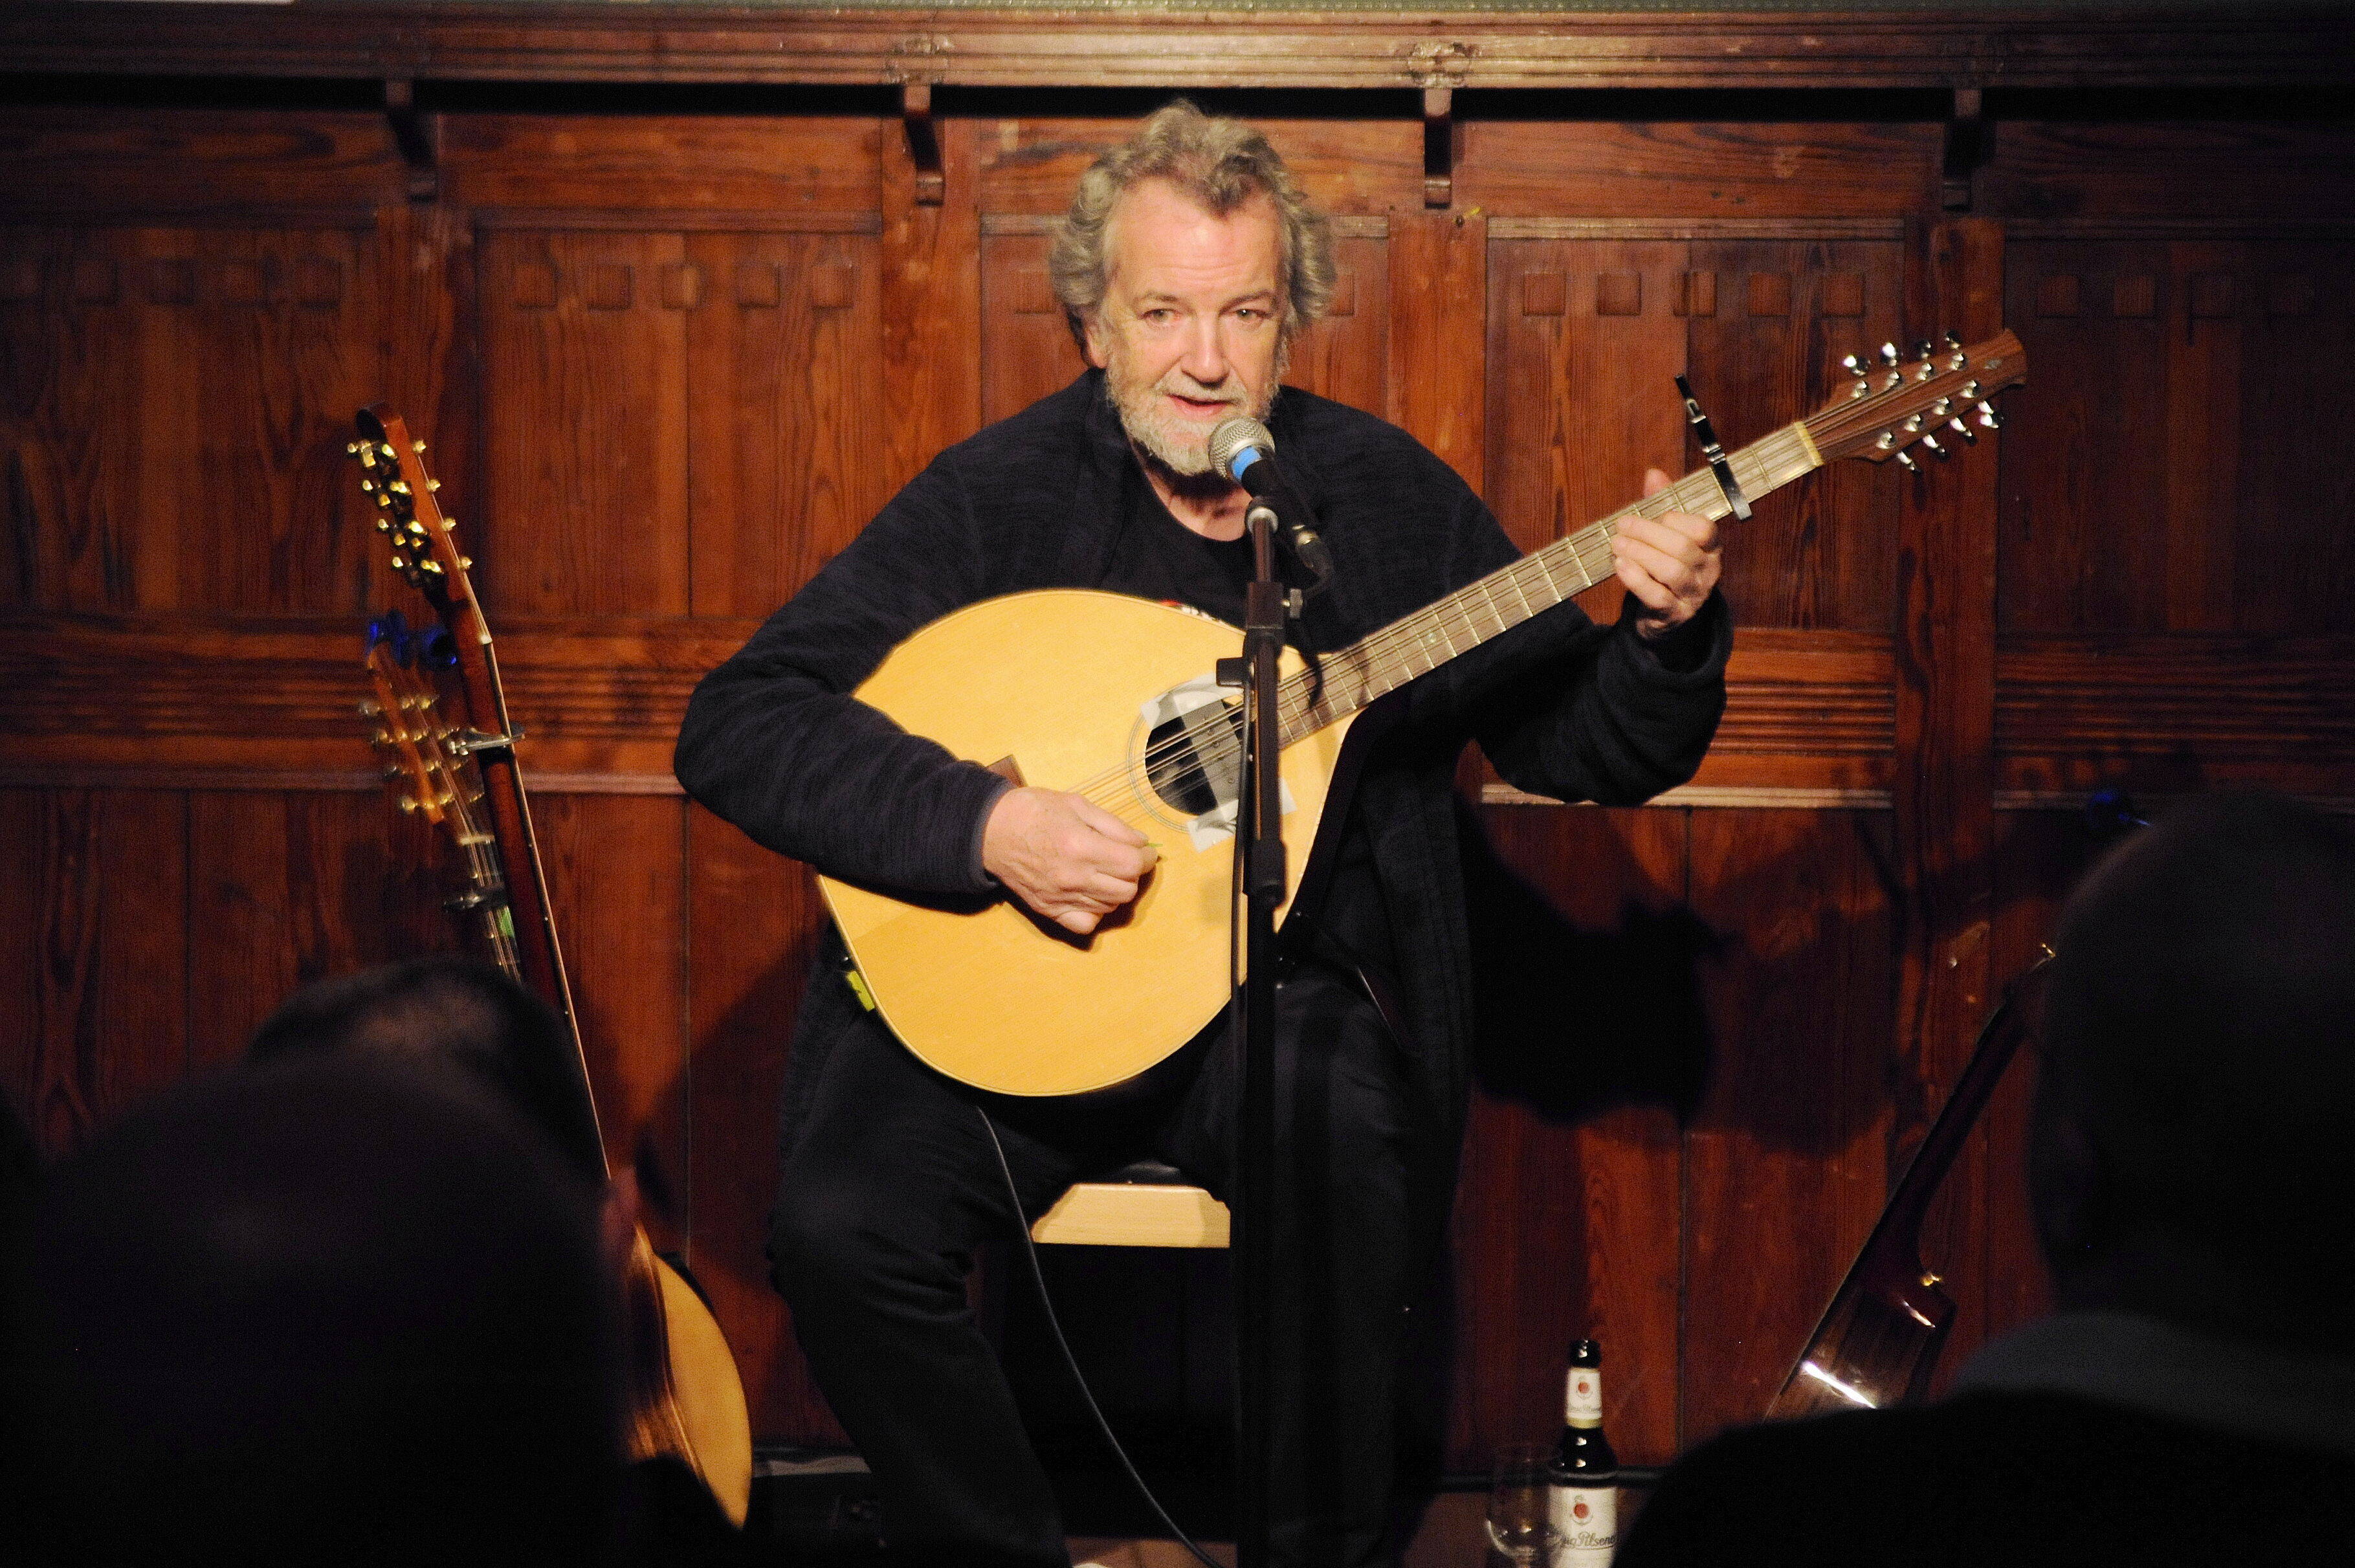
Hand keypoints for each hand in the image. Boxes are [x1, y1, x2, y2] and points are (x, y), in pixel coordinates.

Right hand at [982, 787, 1157, 934]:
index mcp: (1081, 847)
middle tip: (1125, 860)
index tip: (1144, 851)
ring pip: (1110, 907)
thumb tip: (1141, 843)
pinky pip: (1085, 924)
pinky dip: (1095, 912)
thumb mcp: (1076, 804)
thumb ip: (1113, 825)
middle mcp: (1073, 878)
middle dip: (1133, 874)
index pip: (1132, 864)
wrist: (991, 831)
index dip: (1146, 858)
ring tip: (1106, 873)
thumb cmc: (1033, 811)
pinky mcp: (1049, 910)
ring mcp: (1060, 898)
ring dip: (1116, 891)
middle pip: (1126, 890)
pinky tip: (1091, 894)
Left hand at [1611, 467, 1722, 639]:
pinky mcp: (1674, 614)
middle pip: (1683, 548)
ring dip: (1640, 554)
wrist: (1666, 615)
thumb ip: (1662, 504)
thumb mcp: (1667, 533)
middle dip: (1648, 533)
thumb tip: (1653, 474)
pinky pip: (1657, 597)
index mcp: (1710, 547)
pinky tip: (1619, 565)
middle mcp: (1707, 571)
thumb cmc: (1666, 564)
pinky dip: (1636, 579)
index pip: (1704, 528)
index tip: (1654, 514)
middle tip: (1621, 525)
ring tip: (1616, 544)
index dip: (1677, 519)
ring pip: (1671, 572)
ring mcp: (1693, 595)